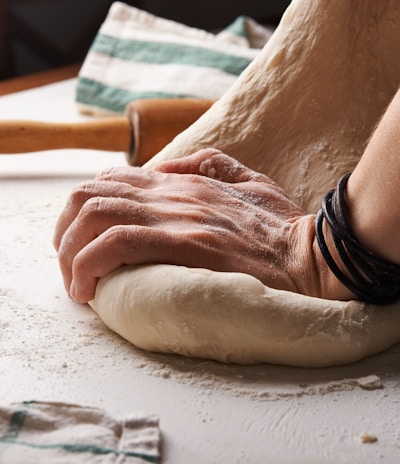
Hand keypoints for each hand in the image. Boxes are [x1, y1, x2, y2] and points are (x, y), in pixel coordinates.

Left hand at [54, 149, 353, 302]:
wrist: (312, 255)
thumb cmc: (283, 227)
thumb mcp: (251, 181)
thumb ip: (212, 165)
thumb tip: (168, 166)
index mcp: (184, 182)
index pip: (111, 180)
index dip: (85, 211)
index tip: (85, 245)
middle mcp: (173, 193)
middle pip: (90, 195)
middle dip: (65, 232)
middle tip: (71, 267)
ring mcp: (178, 216)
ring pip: (94, 216)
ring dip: (70, 251)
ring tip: (76, 283)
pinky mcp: (186, 244)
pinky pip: (117, 244)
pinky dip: (89, 265)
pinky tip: (88, 290)